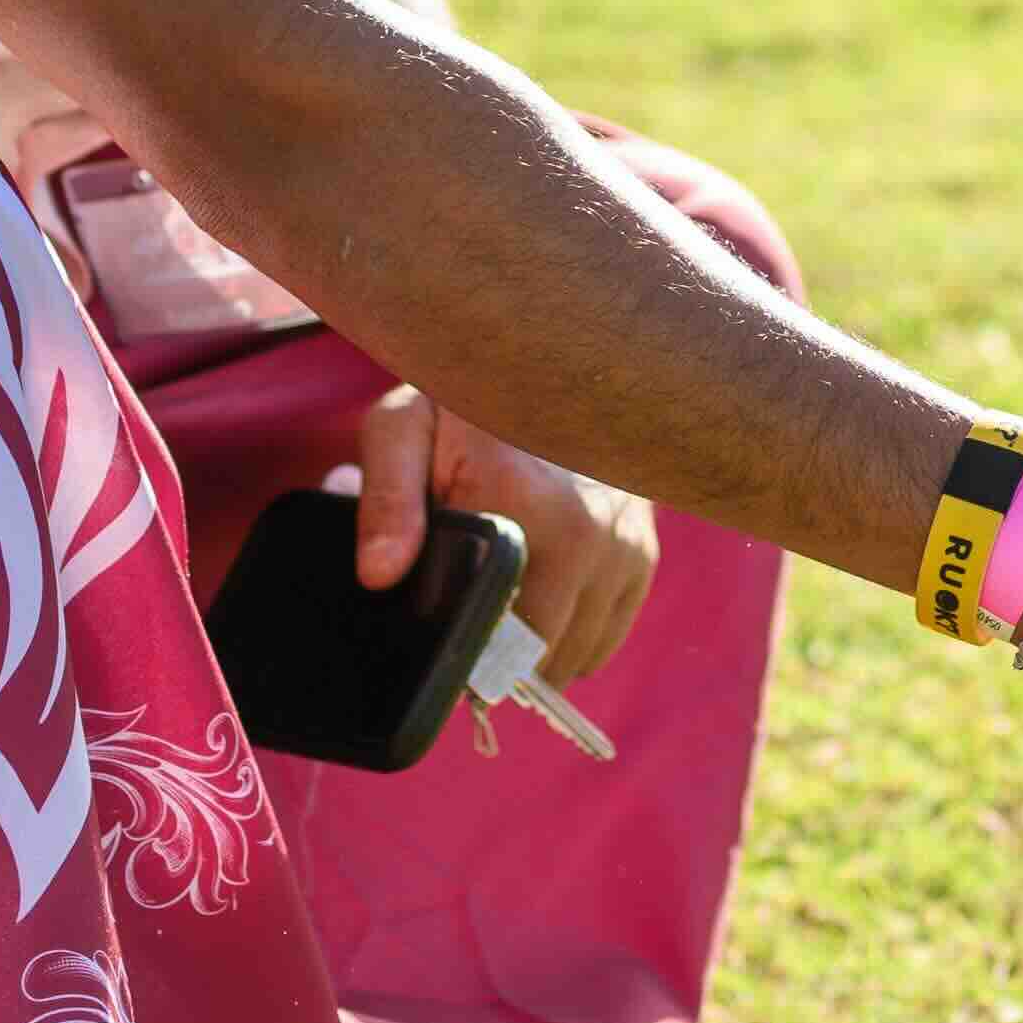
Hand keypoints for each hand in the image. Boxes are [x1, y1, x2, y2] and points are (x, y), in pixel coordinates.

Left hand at [353, 389, 656, 683]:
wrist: (555, 366)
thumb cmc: (464, 403)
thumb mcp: (403, 430)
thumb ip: (386, 502)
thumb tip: (379, 575)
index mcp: (519, 499)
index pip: (495, 632)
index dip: (464, 654)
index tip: (442, 637)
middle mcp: (586, 528)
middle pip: (539, 654)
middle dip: (496, 656)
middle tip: (464, 617)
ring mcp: (623, 544)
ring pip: (576, 655)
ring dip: (536, 649)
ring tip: (502, 603)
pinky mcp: (643, 553)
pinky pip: (606, 636)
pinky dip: (572, 636)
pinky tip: (540, 599)